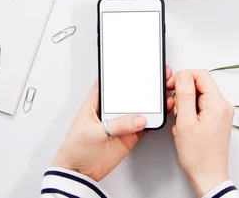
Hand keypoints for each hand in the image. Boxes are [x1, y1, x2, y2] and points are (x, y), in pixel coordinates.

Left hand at [51, 67, 173, 181]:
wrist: (79, 174)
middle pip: (128, 94)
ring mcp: (120, 123)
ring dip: (151, 103)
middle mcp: (109, 110)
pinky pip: (144, 126)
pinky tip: (161, 114)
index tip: (135, 65)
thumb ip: (117, 125)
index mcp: (96, 102)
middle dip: (142, 85)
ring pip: (139, 109)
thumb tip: (139, 119)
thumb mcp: (94, 133)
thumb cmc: (75, 149)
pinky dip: (153, 120)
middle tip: (157, 78)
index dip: (120, 72)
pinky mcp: (129, 136)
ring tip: (163, 95)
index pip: (108, 82)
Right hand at [167, 70, 234, 196]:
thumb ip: (184, 95)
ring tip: (180, 122)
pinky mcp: (216, 120)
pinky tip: (184, 126)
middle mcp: (222, 106)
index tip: (171, 86)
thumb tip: (183, 75)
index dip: (183, 77)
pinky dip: (189, 113)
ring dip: (184, 105)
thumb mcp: (185, 122)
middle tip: (175, 109)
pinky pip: (200, 107)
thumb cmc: (199, 156)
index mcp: (218, 104)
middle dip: (183, 94)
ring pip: (198, 96)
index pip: (200, 75)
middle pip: (199, 84)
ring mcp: (220, 113)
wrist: (208, 176)